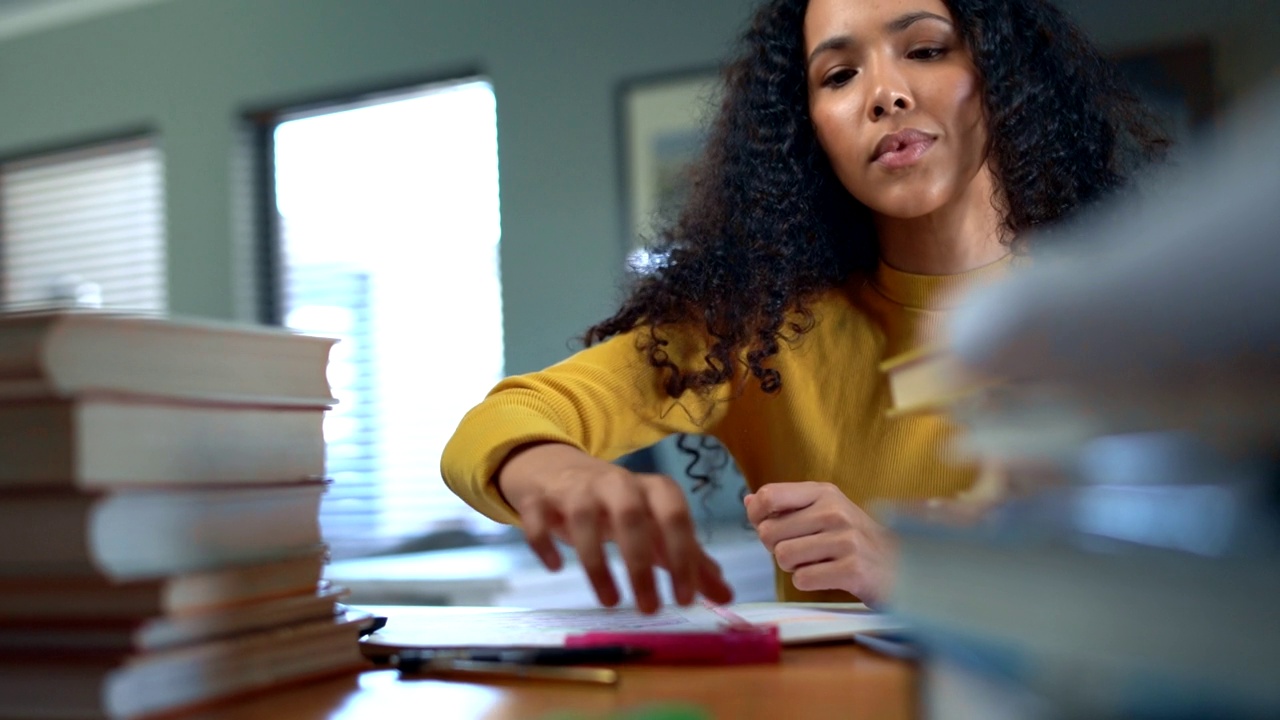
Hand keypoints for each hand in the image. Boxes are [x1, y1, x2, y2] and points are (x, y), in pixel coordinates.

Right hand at [497, 442, 733, 613]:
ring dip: (596, 562)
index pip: (675, 516)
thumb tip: (726, 595)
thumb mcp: (656, 529)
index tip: (684, 600)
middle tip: (649, 609)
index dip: (682, 556)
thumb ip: (689, 560)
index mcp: (651, 490)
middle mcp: (616, 483)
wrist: (560, 473)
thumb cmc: (619, 508)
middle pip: (631, 516)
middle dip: (640, 564)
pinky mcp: (540, 499)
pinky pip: (538, 517)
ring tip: (609, 602)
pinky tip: (556, 567)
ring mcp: (576, 489)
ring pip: (584, 517)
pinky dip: (545, 542)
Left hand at [744, 482, 895, 605]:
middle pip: (769, 532)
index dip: (757, 517)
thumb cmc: (855, 540)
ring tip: (816, 563)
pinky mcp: (852, 569)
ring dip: (793, 567)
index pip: (769, 496)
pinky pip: (802, 579)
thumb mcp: (824, 512)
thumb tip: (749, 502)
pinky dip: (808, 583)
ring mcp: (845, 539)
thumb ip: (786, 506)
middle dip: (776, 548)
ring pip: (783, 557)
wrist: (902, 566)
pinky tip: (827, 577)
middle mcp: (834, 511)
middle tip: (801, 552)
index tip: (767, 527)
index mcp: (824, 492)